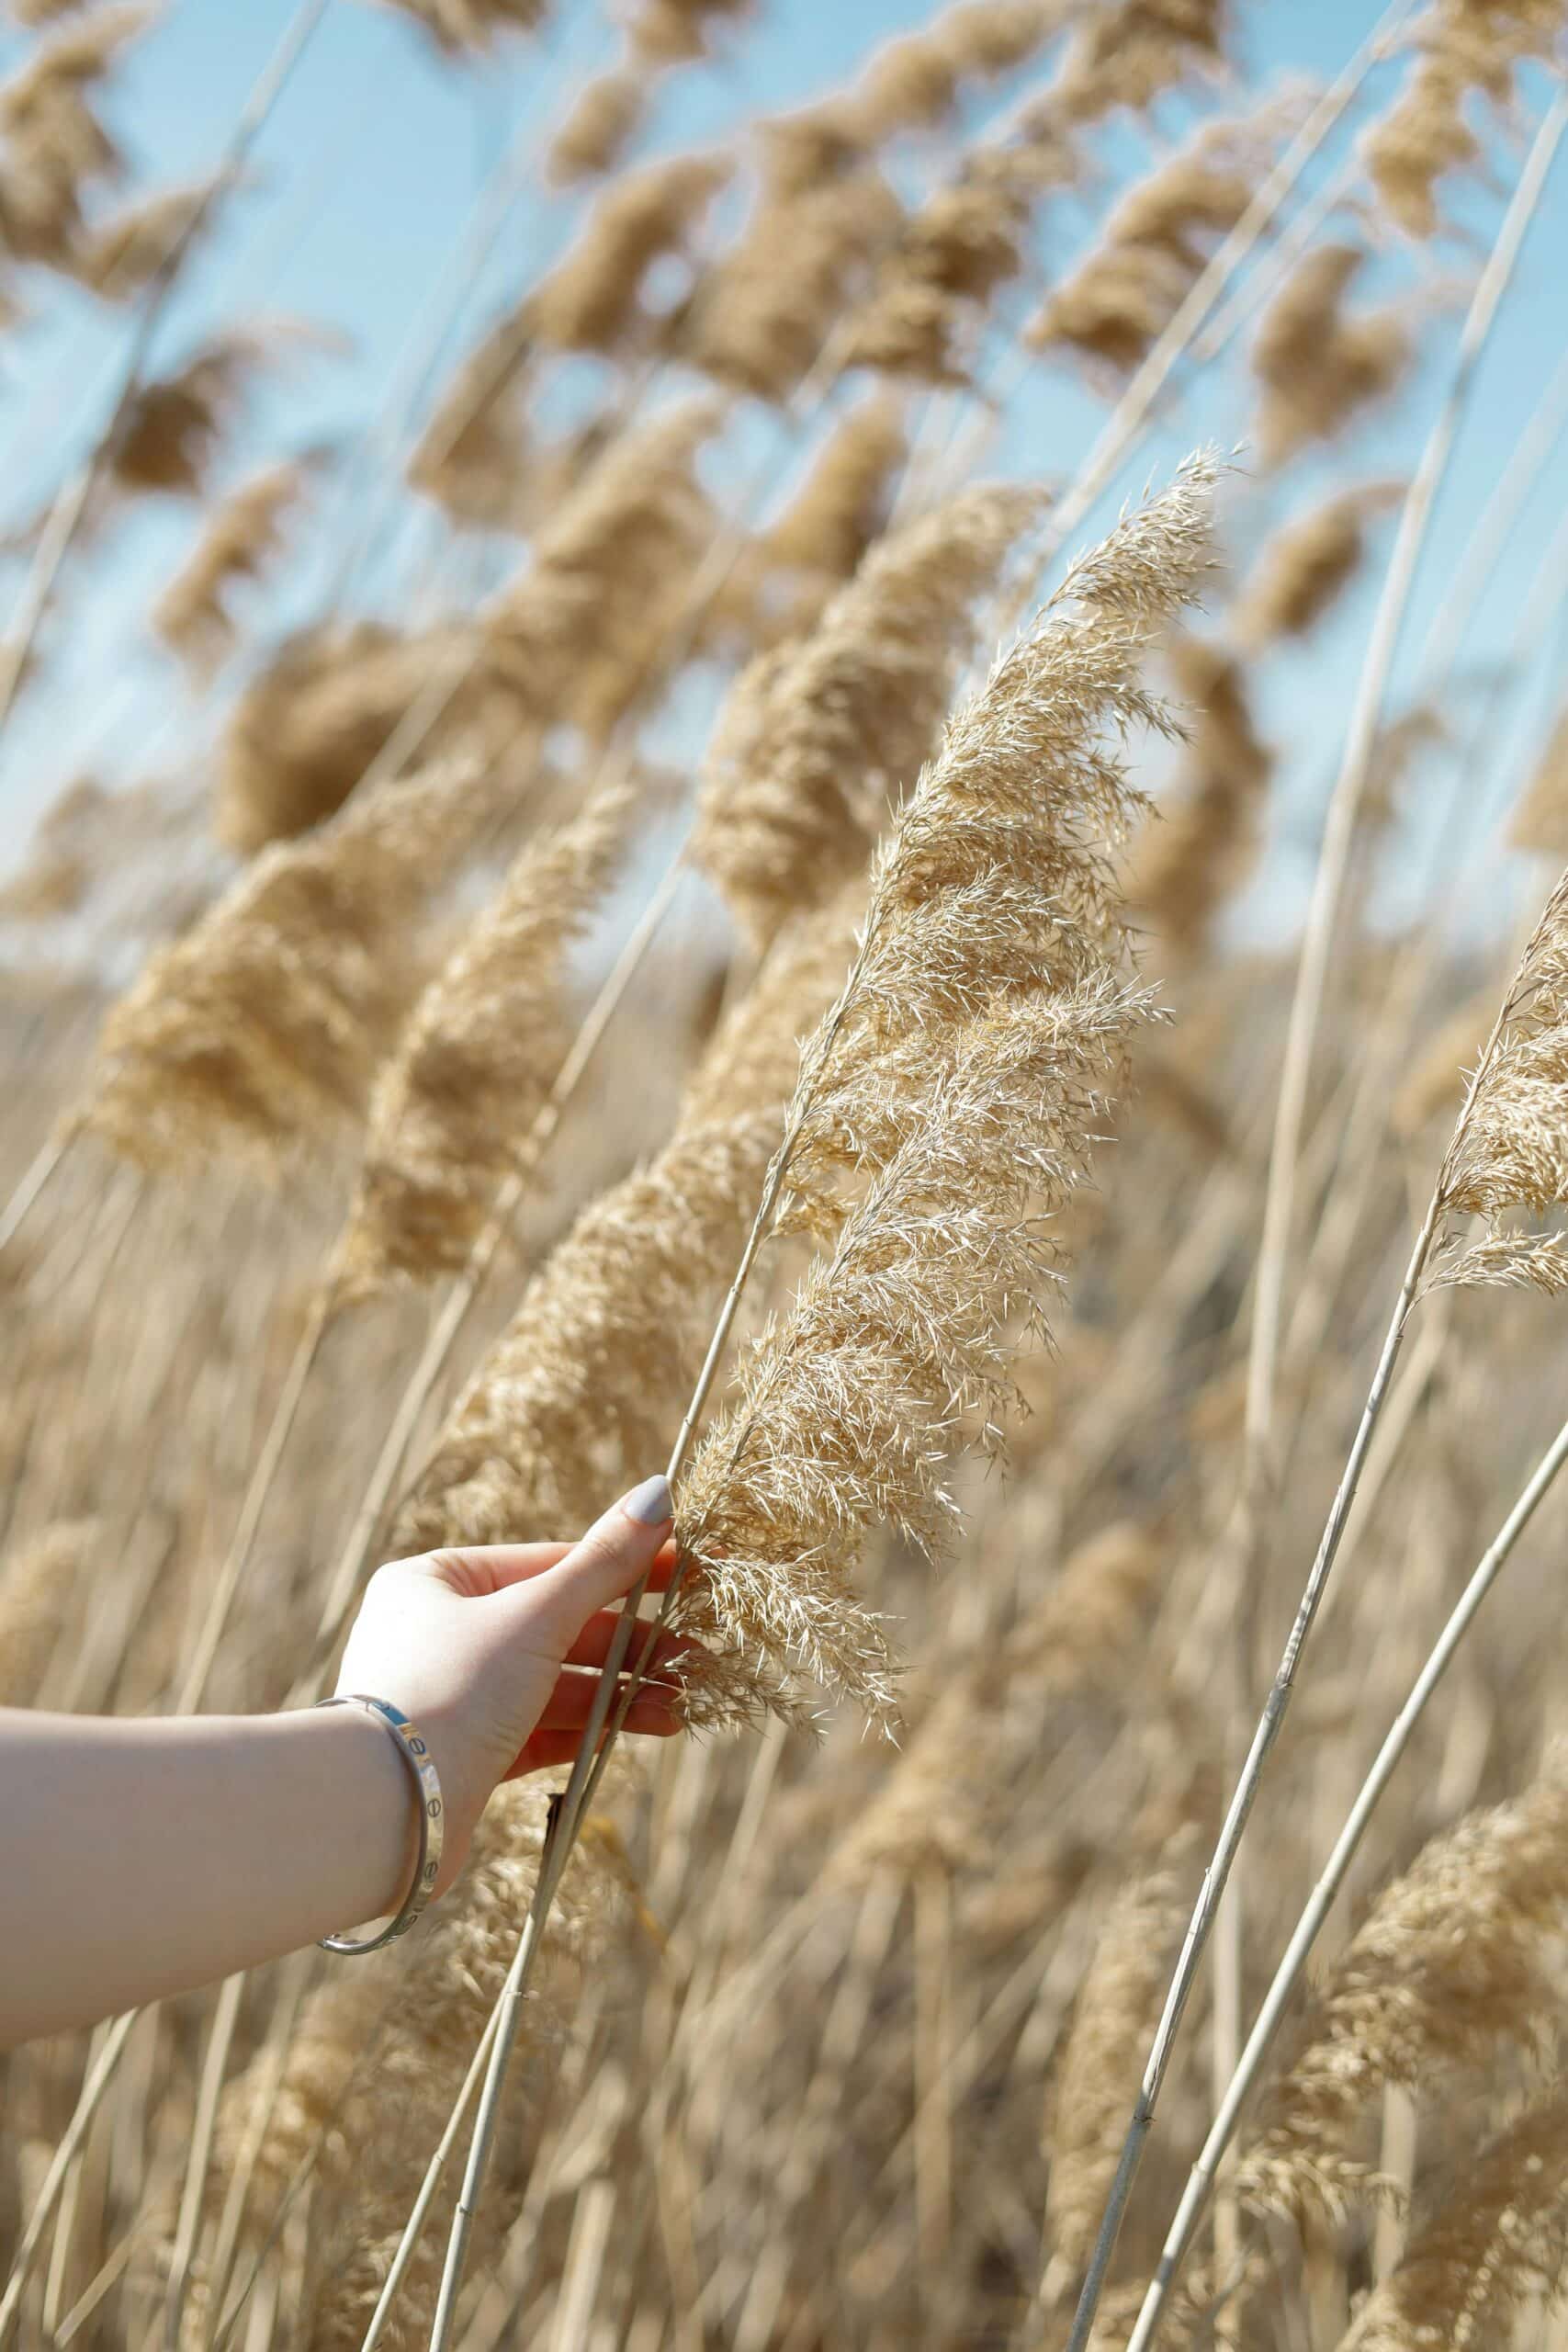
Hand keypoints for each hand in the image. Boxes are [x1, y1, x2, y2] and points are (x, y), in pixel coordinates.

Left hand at [335, 1475, 680, 1893]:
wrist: (385, 1814)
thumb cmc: (451, 1691)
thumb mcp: (537, 1617)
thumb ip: (604, 1563)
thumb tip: (659, 1492)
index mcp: (439, 1582)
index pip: (552, 1563)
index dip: (628, 1566)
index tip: (692, 1568)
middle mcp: (441, 1634)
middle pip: (559, 1627)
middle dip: (633, 1645)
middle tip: (699, 1653)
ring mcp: (454, 1698)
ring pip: (555, 1683)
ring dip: (621, 1693)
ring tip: (683, 1705)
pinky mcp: (466, 1756)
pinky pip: (539, 1730)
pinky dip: (590, 1729)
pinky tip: (641, 1728)